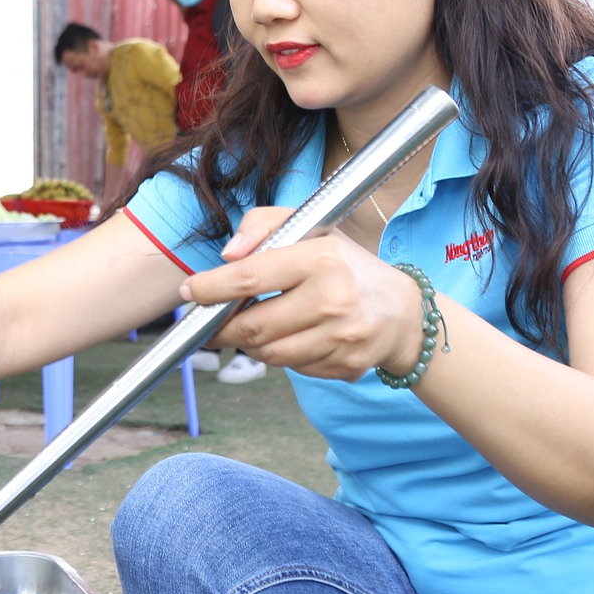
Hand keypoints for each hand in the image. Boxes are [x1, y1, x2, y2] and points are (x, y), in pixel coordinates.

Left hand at [177, 206, 424, 381]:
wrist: (402, 312)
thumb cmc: (346, 265)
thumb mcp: (312, 228)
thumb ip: (263, 225)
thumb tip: (226, 256)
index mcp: (322, 259)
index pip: (250, 278)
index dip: (211, 288)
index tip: (190, 292)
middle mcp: (333, 300)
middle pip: (253, 326)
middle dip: (219, 328)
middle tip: (206, 323)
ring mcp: (341, 338)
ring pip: (268, 353)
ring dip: (248, 343)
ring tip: (247, 328)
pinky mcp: (345, 366)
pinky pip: (292, 368)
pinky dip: (279, 355)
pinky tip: (286, 338)